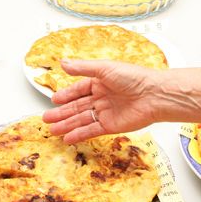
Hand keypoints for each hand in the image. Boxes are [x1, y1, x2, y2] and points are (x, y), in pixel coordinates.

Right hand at [42, 60, 159, 143]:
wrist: (154, 95)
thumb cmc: (134, 77)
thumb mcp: (104, 68)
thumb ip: (82, 68)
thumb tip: (62, 63)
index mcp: (101, 81)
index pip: (78, 89)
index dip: (66, 95)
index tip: (53, 100)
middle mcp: (102, 97)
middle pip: (77, 106)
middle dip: (62, 113)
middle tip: (46, 118)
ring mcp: (106, 112)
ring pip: (82, 119)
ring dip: (67, 125)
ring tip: (52, 130)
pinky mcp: (111, 126)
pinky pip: (92, 130)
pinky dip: (79, 134)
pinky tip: (68, 138)